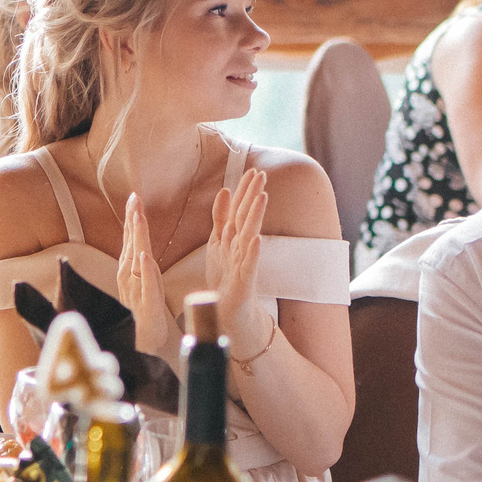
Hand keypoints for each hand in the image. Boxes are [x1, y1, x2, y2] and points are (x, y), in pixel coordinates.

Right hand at [117, 192, 176, 356]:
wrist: (142, 342)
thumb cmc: (143, 311)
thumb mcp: (141, 282)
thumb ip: (139, 263)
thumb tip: (139, 244)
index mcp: (130, 270)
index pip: (131, 239)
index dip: (132, 218)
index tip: (134, 197)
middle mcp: (129, 276)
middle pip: (132, 243)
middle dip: (133, 220)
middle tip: (134, 198)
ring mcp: (136, 289)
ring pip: (137, 259)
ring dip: (137, 238)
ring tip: (139, 217)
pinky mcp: (146, 303)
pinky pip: (146, 285)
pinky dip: (146, 270)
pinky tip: (145, 256)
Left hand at [208, 167, 268, 350]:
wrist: (230, 311)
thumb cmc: (226, 276)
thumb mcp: (219, 242)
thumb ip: (221, 218)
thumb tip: (224, 190)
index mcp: (232, 237)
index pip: (239, 209)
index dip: (244, 190)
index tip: (252, 170)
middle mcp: (241, 247)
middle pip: (246, 218)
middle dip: (252, 196)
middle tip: (261, 174)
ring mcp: (244, 263)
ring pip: (249, 236)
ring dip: (256, 217)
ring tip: (263, 198)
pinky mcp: (244, 282)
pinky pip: (249, 266)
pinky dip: (253, 253)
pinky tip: (257, 240)